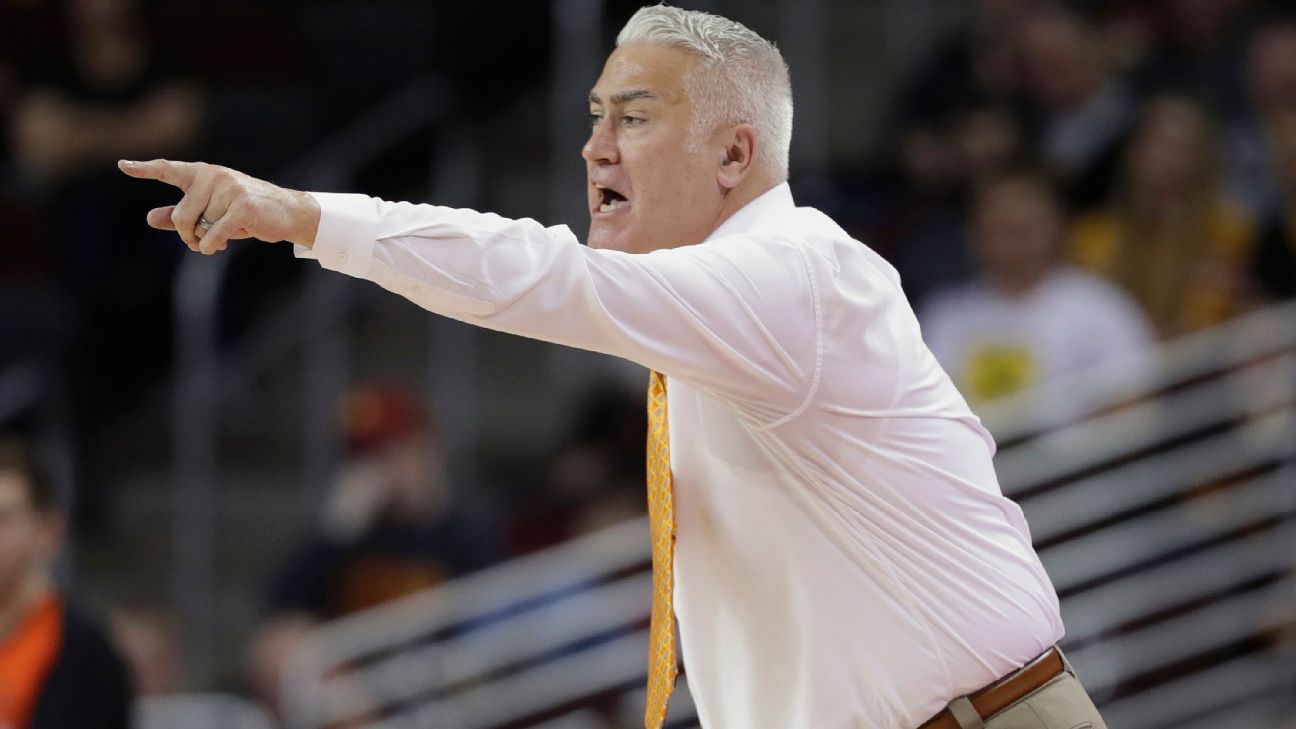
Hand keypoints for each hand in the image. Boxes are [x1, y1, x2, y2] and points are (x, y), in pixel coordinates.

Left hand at [117, 159, 320, 254]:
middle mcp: (214, 176)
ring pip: (199, 225)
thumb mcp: (210, 212)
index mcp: (202, 174)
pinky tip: (215, 247)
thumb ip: (179, 215)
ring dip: (205, 240)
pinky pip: (214, 232)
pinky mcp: (243, 207)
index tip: (123, 166)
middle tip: (197, 241)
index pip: (169, 170)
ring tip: (219, 238)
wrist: (286, 212)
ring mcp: (230, 189)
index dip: (145, 169)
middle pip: (182, 213)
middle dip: (187, 233)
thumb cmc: (244, 211)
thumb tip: (150, 219)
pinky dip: (211, 244)